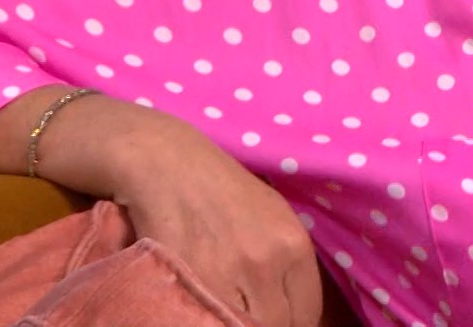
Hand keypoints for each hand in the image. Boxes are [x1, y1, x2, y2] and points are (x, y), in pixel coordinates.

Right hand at [106, 118, 324, 326]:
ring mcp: (224, 273)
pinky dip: (205, 319)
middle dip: (264, 325)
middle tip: (246, 318)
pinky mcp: (185, 279)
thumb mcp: (273, 216)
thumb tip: (293, 314)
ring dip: (232, 324)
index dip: (292, 324)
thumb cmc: (222, 188)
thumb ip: (287, 264)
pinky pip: (204, 320)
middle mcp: (266, 262)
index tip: (276, 321)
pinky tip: (202, 311)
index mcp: (294, 245)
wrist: (166, 162)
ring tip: (223, 312)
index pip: (306, 316)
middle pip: (275, 325)